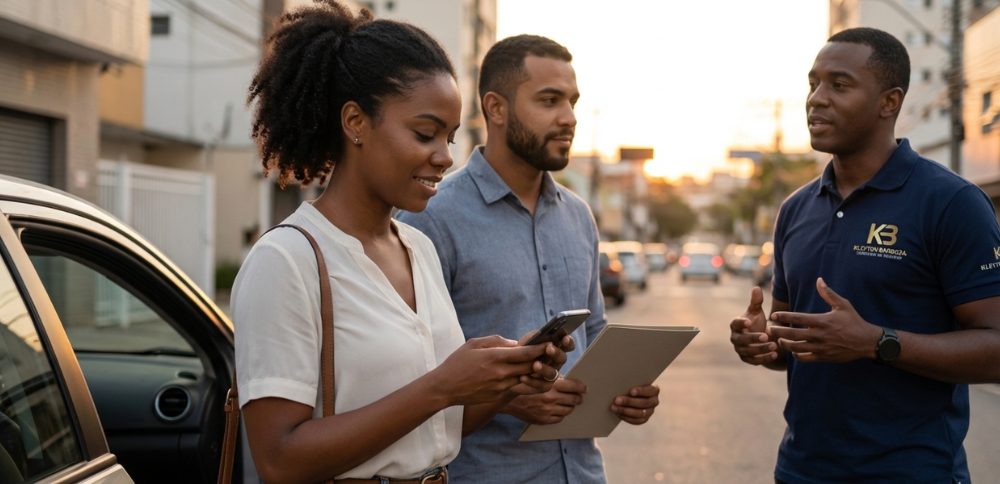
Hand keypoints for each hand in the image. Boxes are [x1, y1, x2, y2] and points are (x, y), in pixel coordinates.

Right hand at [432, 335, 549, 405]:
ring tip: (542, 365)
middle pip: (530, 366)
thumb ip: (496, 341)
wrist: (445, 388)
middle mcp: (500, 373)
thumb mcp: (474, 344)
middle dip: (542, 360)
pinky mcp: (499, 395)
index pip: (525, 353)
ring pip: (526, 378)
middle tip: (552, 354)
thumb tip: (515, 343)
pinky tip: (524, 375)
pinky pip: (516, 387)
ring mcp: (500, 386)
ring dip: (534, 372)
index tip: (550, 343)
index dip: (540, 349)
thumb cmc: (457, 363)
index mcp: (495, 357)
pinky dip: (522, 380)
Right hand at [502, 377, 586, 424]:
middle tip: (579, 397)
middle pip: (574, 400)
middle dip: (578, 398)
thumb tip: (570, 381)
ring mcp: (548, 411)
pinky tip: (558, 409)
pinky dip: (561, 413)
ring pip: (568, 410)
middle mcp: (551, 398)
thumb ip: (554, 378)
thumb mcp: (539, 376)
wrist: (510, 399)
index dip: (581, 388)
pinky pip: (560, 418)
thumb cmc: (525, 384)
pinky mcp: (544, 420)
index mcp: (551, 385)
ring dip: (570, 406)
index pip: (574, 387)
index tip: (584, 388)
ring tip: (569, 402)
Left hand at [508, 333, 571, 395]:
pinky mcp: (544, 386)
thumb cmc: (520, 352)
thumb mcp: (525, 342)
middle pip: (562, 358)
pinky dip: (532, 381)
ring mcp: (551, 374)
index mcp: (555, 348)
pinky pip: (541, 385)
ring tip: (535, 365)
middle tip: (549, 348)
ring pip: (552, 373)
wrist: (510, 369)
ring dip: (544, 369)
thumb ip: (535, 337)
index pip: (567, 345)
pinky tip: (523, 377)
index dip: (568, 342)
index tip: (565, 338)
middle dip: (556, 353)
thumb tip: (545, 333)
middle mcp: (555, 362)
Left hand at [610, 384, 658, 424]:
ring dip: (625, 411)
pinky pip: (636, 421)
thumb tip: (619, 383)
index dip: (641, 391)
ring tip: (614, 407)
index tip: (631, 391)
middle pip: (644, 403)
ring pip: (640, 413)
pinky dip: (626, 417)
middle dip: (629, 402)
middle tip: (617, 400)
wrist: (632, 396)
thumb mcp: (633, 382)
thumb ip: (630, 383)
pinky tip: (617, 413)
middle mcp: (654, 401)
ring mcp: (650, 411)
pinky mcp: (644, 419)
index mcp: (654, 390)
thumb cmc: (632, 385)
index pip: (650, 390)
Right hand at [730, 286, 778, 363]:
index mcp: (735, 325)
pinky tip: (774, 354)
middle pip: (741, 340)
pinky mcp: (746, 358)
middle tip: (766, 336)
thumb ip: (756, 301)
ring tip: (774, 346)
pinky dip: (763, 359)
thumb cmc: (756, 321)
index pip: (735, 324)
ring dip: (760, 350)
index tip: (749, 322)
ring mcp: (740, 349)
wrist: (759, 336)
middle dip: (753, 339)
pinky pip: (753, 360)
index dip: (741, 323)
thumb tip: (756, 288)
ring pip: (748, 352)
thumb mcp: (757, 311)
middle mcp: (735, 338)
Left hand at [767, 278, 881, 362]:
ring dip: (785, 344)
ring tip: (779, 340)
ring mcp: (821, 348)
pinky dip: (797, 355)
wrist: (866, 342)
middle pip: (793, 334)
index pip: (798, 318)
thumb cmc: (854, 321)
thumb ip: (828, 293)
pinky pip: (806, 358)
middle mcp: (820, 335)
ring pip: (797, 348)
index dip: (784, 316)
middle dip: (779, 332)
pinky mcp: (824, 357)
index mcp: (823, 321)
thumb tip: (819, 280)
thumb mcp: (843, 305)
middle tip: (768, 329)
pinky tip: (793, 351)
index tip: (773, 315)